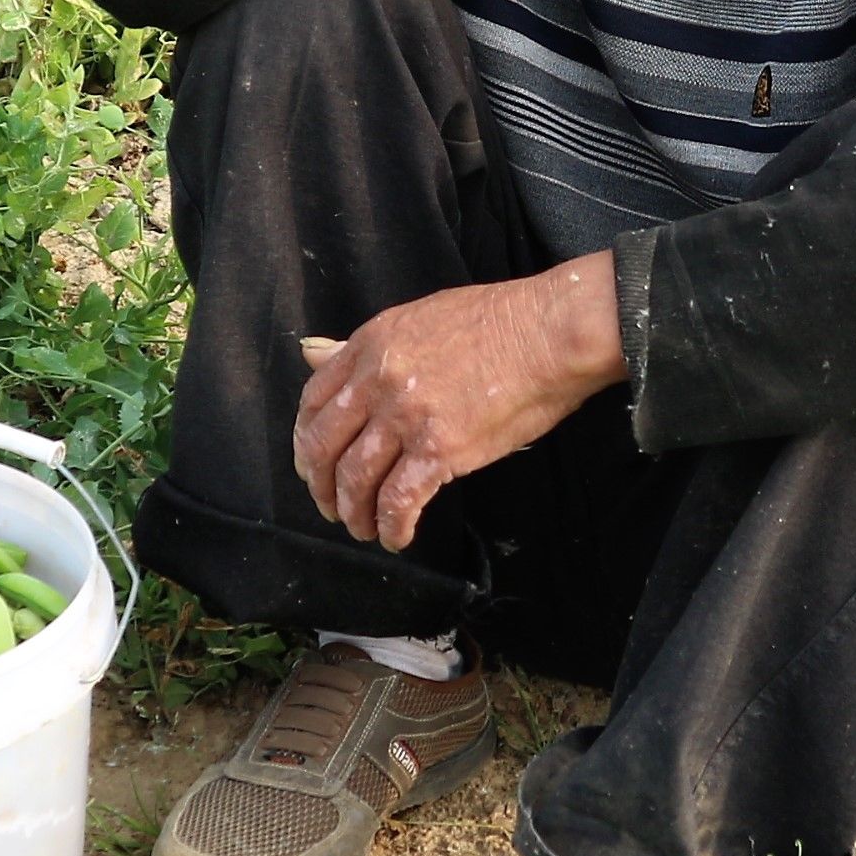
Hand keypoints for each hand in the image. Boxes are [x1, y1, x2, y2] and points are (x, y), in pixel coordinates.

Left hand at [292, 251, 626, 550]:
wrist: (550, 332)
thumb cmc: (500, 320)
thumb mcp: (419, 317)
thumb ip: (364, 347)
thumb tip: (311, 353)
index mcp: (371, 344)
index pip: (313, 400)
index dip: (306, 441)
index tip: (312, 463)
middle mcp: (379, 380)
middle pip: (324, 446)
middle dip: (321, 486)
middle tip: (331, 508)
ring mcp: (406, 416)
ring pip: (356, 479)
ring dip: (355, 513)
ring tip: (365, 528)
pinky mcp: (440, 448)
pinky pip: (399, 500)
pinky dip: (393, 526)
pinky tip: (398, 537)